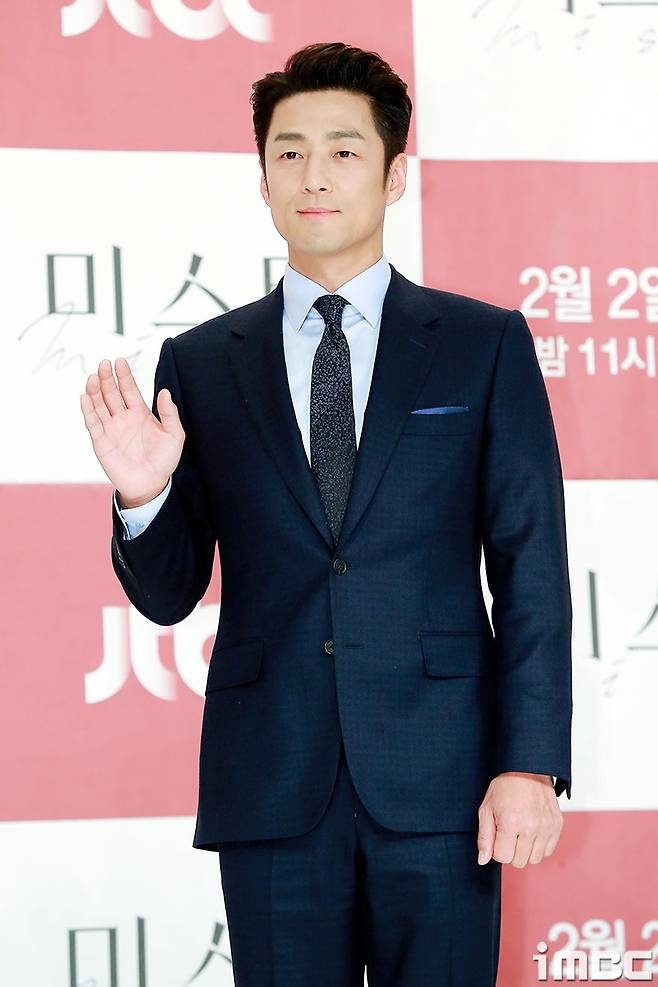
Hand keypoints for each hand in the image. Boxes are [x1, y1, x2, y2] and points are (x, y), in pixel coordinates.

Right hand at [80, 357, 183, 506]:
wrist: (152, 485)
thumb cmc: (164, 461)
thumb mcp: (174, 435)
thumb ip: (170, 414)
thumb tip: (165, 391)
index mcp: (140, 414)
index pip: (129, 390)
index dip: (124, 376)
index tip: (119, 361)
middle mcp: (123, 418)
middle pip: (111, 393)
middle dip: (106, 378)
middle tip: (103, 363)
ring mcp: (111, 429)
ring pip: (99, 405)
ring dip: (94, 391)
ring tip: (92, 377)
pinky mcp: (101, 442)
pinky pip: (93, 423)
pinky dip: (88, 410)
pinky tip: (85, 396)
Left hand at [476, 771, 562, 867]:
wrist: (527, 769)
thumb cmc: (505, 787)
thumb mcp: (487, 808)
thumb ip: (485, 837)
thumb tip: (483, 860)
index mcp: (510, 823)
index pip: (502, 857)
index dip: (497, 849)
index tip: (498, 835)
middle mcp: (530, 827)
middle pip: (519, 862)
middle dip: (511, 851)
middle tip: (509, 833)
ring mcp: (546, 827)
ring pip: (534, 859)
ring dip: (525, 850)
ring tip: (521, 832)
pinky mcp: (557, 825)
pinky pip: (548, 851)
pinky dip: (539, 845)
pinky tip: (532, 831)